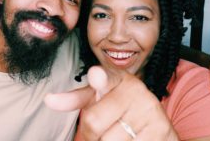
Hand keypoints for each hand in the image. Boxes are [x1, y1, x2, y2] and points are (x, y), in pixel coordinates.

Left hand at [45, 66, 177, 140]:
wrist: (158, 127)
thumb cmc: (122, 111)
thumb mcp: (100, 99)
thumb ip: (77, 99)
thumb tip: (49, 99)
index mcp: (119, 78)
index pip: (106, 77)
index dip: (98, 78)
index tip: (95, 76)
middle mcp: (136, 90)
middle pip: (93, 122)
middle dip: (91, 135)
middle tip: (103, 131)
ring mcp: (149, 110)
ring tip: (119, 136)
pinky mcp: (161, 130)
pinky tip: (131, 140)